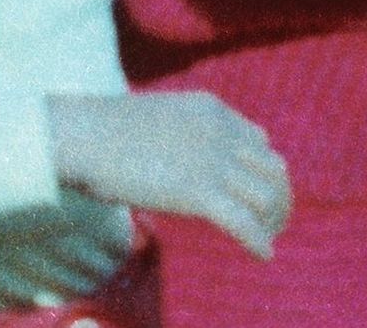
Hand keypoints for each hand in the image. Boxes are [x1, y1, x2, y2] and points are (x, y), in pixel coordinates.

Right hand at [49, 90, 289, 257]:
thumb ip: (179, 136)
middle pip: (272, 168)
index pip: (258, 141)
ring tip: (271, 237)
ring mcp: (214, 163)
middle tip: (276, 218)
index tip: (257, 189)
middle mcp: (224, 134)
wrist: (87, 135)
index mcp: (214, 112)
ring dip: (275, 219)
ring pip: (266, 195)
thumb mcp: (156, 121)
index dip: (262, 168)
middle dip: (279, 195)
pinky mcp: (199, 193)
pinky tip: (264, 254)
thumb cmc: (102, 132)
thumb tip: (177, 162)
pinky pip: (241, 221)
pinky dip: (257, 240)